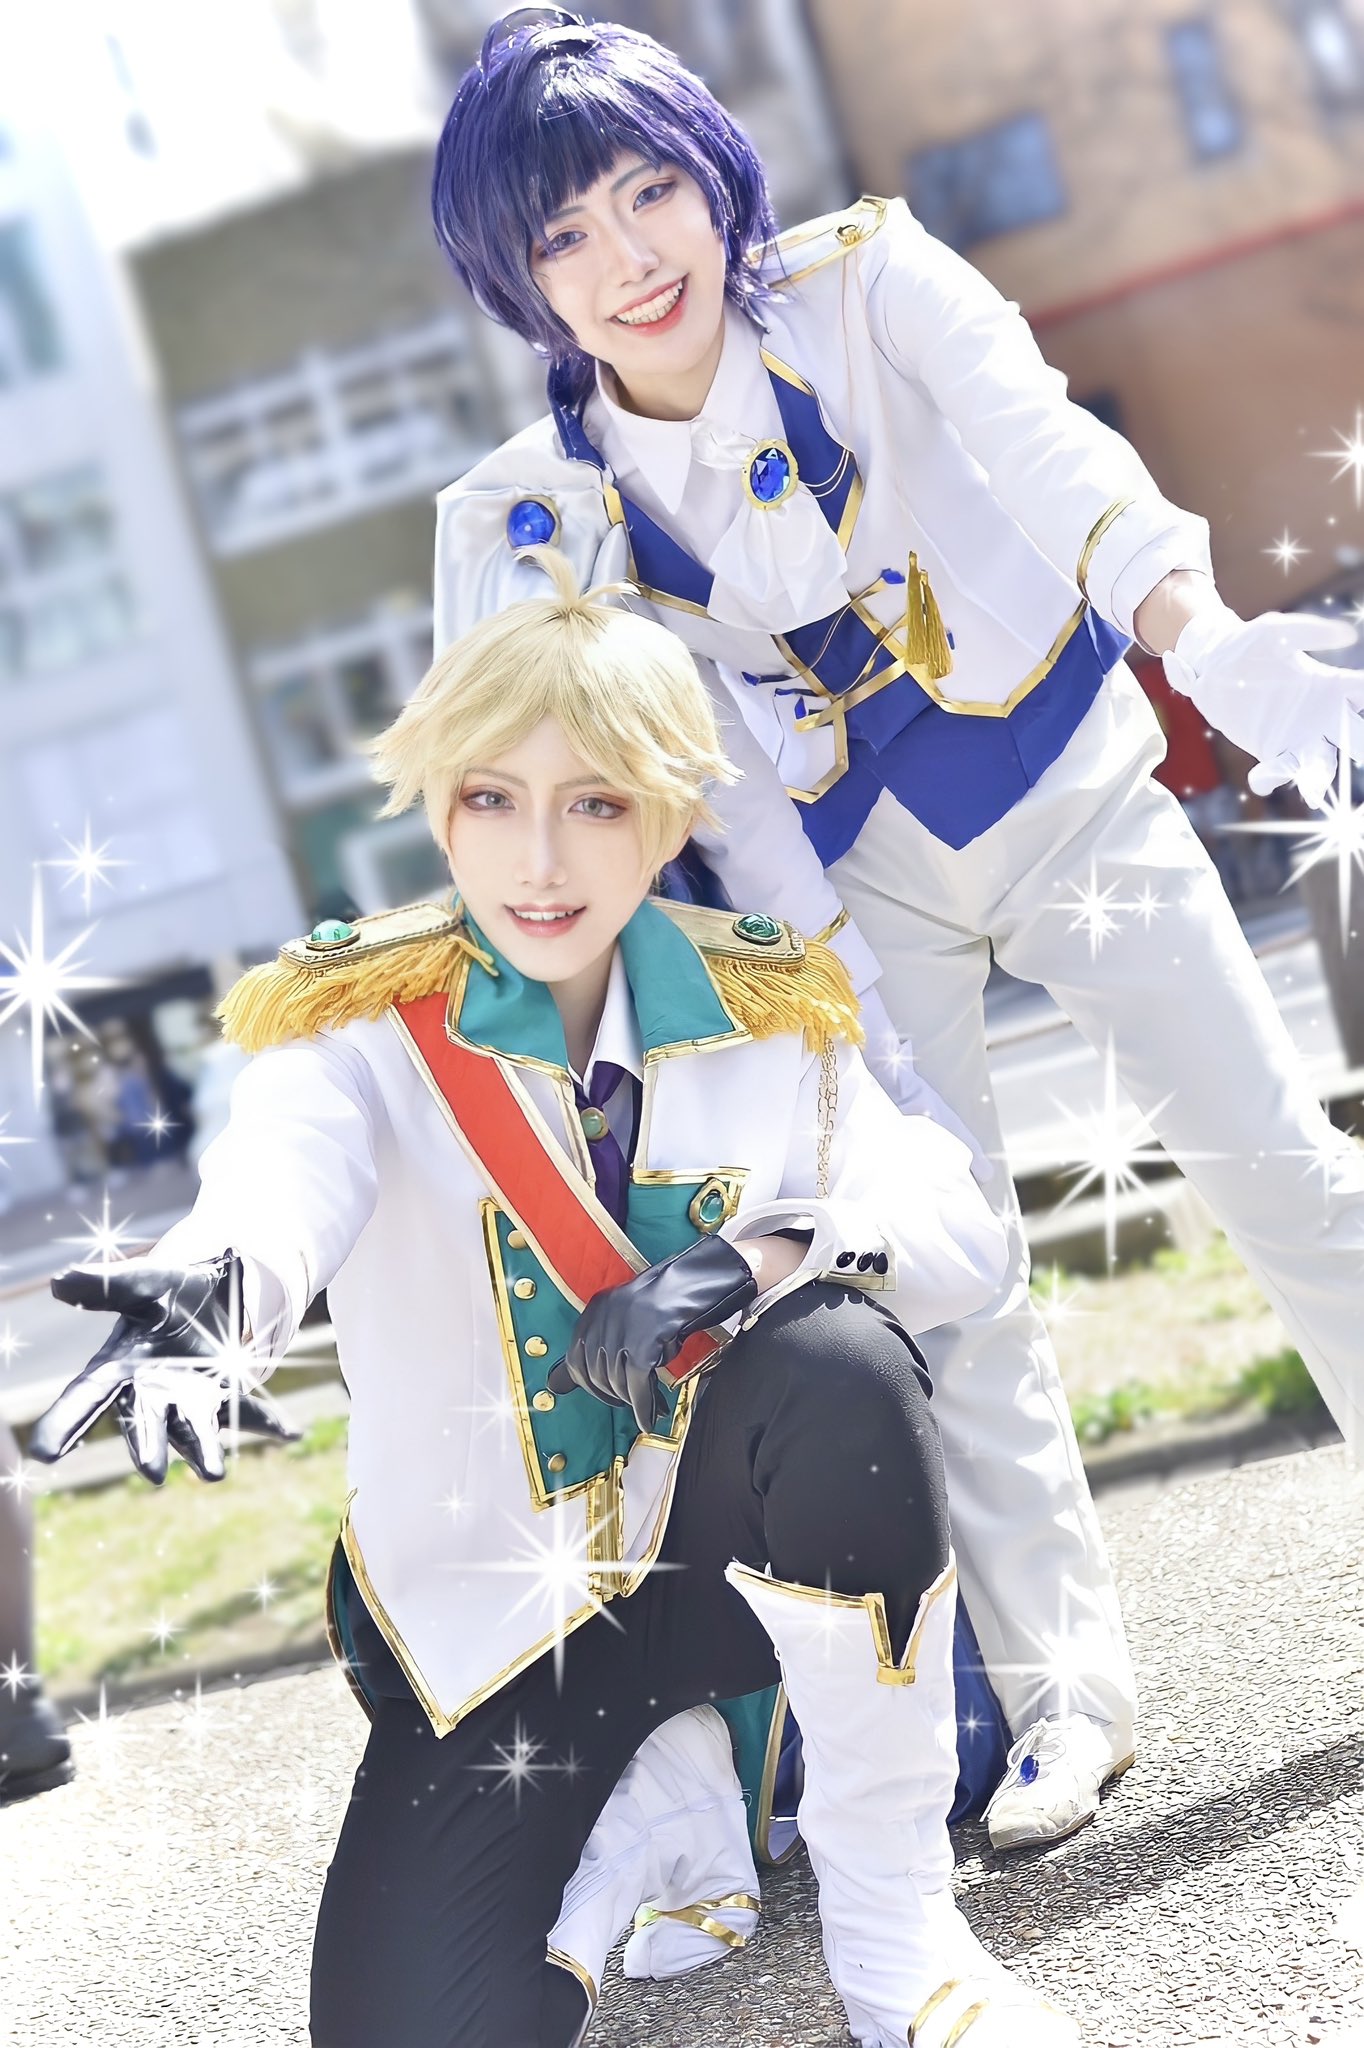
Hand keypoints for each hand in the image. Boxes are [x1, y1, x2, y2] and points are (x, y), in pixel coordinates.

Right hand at [30, 1254, 295, 1483]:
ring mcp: (190, 1400)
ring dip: (203, 1450)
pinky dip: (270, 1423)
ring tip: (213, 1472)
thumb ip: (108, 1285)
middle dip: (148, 1447)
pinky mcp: (227, 1397)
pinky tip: (291, 1432)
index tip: (44, 1454)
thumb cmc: (171, 1287)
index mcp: (120, 1366)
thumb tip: (59, 1281)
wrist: (215, 1286)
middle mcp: (151, 1393)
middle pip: (144, 1424)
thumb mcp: (144, 1280)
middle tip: (152, 1470)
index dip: (64, 1422)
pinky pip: (249, 1413)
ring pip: (194, 1430)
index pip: (85, 1397)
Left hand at [547, 1236, 757, 1432]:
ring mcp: (622, 1330)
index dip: (589, 1385)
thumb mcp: (627, 1315)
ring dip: (633, 1402)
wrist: (700, 1282)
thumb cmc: (668, 1300)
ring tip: (649, 1408)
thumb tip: (560, 1383)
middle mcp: (603, 1318)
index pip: (576, 1359)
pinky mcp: (642, 1345)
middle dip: (614, 1396)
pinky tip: (650, 1416)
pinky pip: (637, 1387)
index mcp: (596, 1309)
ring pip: (617, 1383)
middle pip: (597, 1375)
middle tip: (630, 1402)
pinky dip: (644, 1407)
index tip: (605, 1395)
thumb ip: (603, 1342)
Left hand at [1163, 605, 1363, 808]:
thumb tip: (1349, 634)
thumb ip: (1310, 632)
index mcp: (1334, 687)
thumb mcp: (1277, 631)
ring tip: (1313, 792)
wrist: (1211, 664)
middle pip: (1354, 738)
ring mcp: (1300, 738)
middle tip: (1358, 755)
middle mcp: (1324, 717)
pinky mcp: (1271, 752)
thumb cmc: (1250, 642)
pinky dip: (1271, 779)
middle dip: (1359, 749)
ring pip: (1319, 764)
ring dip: (1319, 778)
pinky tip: (1259, 779)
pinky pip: (1278, 772)